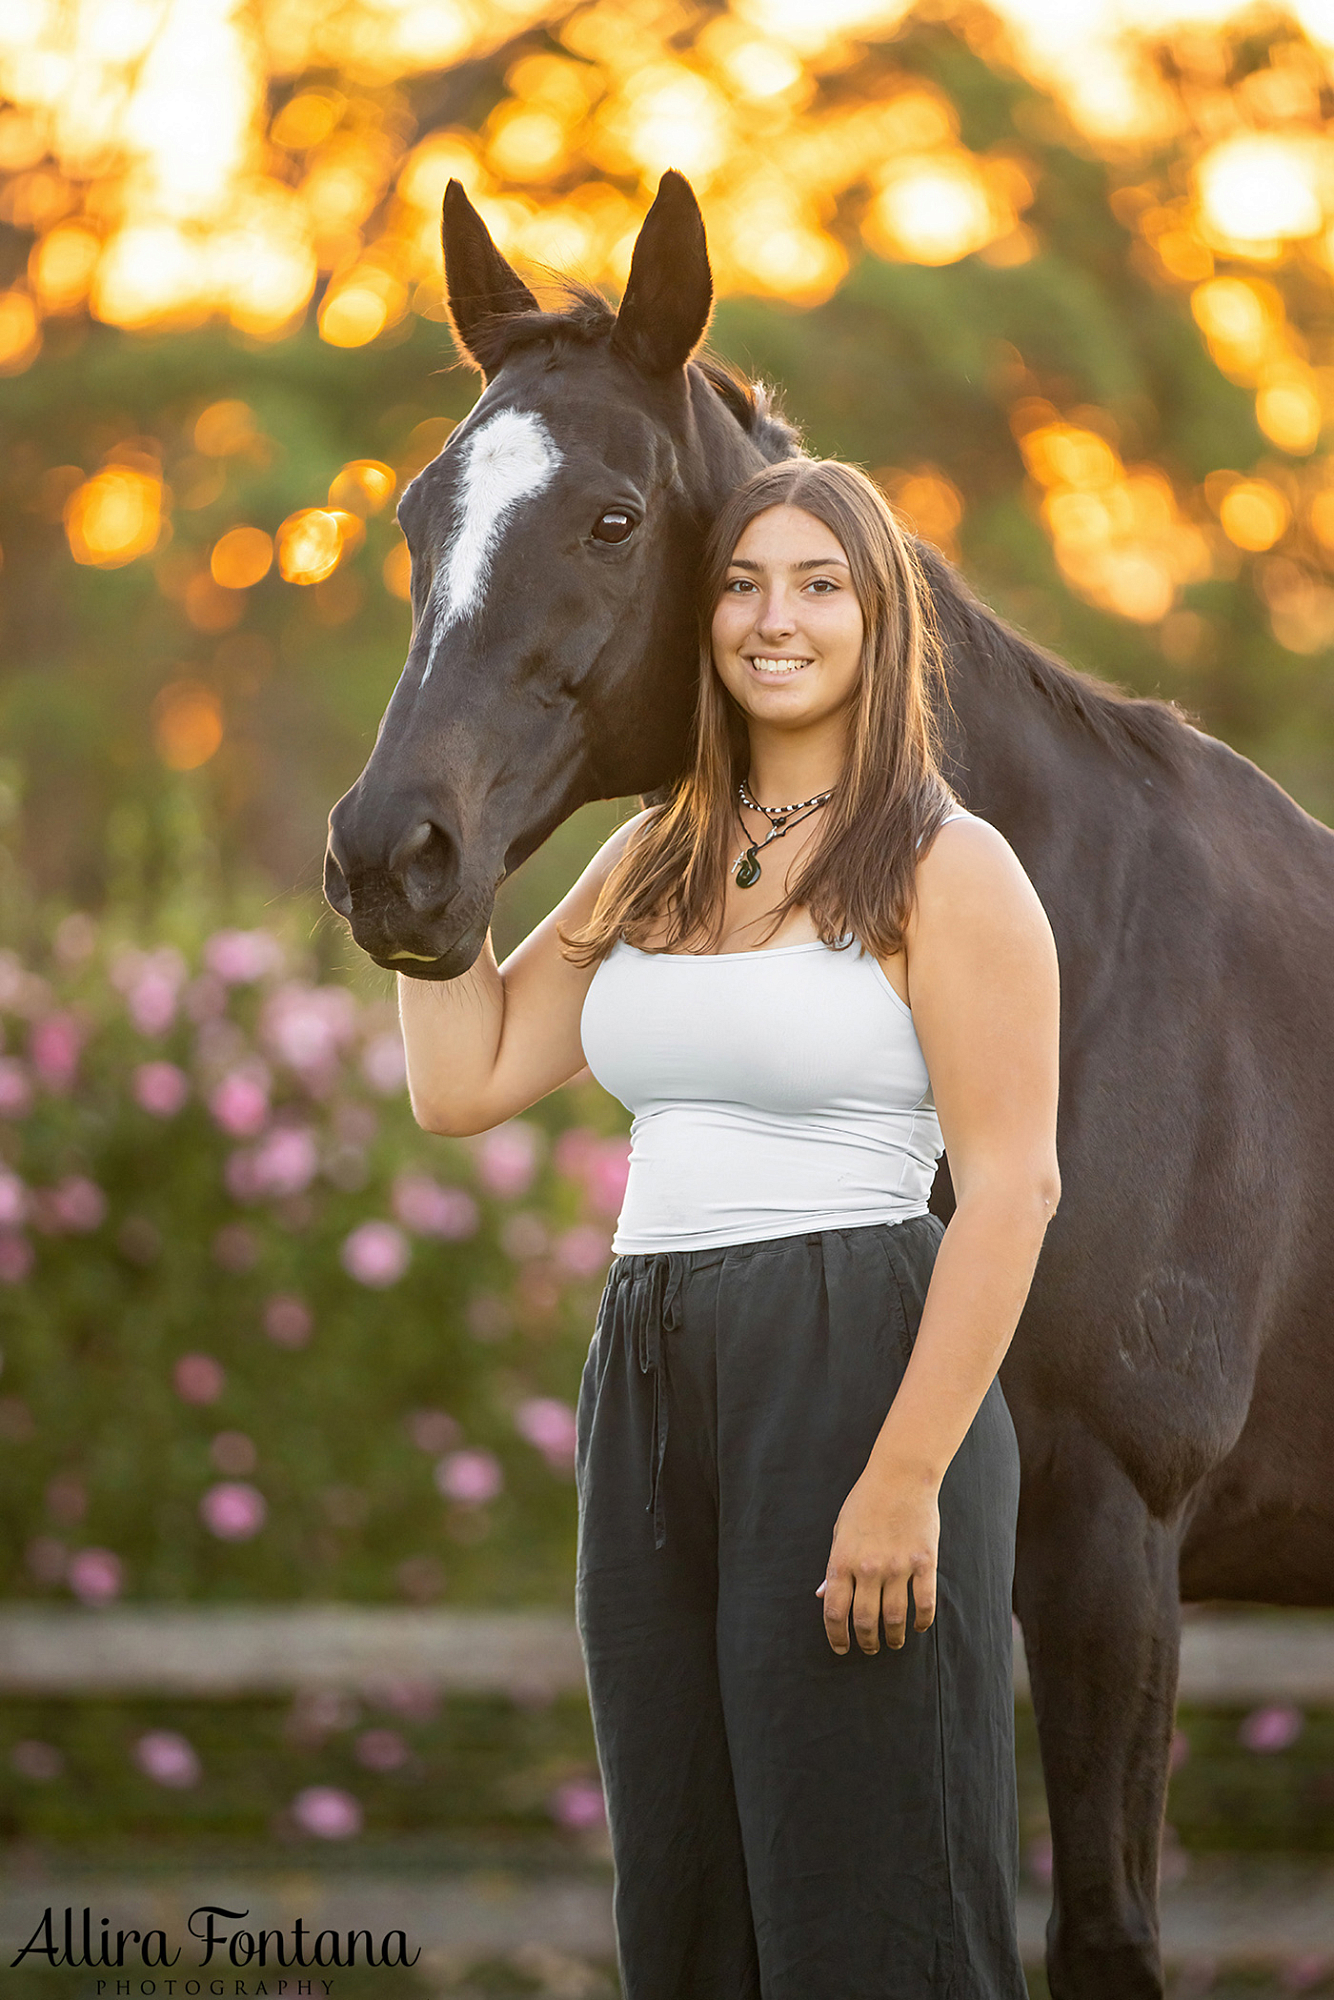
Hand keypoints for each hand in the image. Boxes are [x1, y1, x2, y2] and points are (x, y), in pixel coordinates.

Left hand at [816, 1467, 939, 1654]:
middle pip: (864, 1620)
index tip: (840, 1648)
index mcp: (842, 1560)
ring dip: (893, 1637)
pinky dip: (921, 1621)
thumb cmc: (865, 1501)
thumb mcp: (840, 1531)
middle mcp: (868, 1567)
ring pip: (894, 1617)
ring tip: (893, 1642)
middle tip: (869, 1648)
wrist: (900, 1475)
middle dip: (865, 1642)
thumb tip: (821, 1595)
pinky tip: (917, 1627)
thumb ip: (832, 1566)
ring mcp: (897, 1566)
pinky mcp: (924, 1562)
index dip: (836, 1636)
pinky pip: (924, 1602)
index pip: (834, 1611)